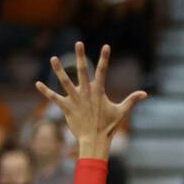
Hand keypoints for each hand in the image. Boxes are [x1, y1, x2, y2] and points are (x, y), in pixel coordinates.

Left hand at [35, 42, 146, 159]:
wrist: (95, 141)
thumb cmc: (108, 127)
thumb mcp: (121, 112)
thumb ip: (132, 100)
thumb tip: (145, 94)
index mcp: (99, 92)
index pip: (102, 71)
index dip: (104, 58)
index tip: (106, 46)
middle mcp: (86, 93)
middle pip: (82, 71)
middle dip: (80, 56)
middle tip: (78, 42)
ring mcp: (75, 100)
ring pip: (65, 82)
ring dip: (58, 70)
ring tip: (53, 58)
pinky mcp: (67, 108)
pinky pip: (54, 98)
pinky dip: (46, 92)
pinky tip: (37, 84)